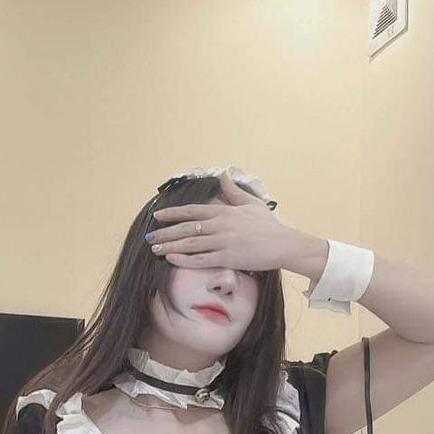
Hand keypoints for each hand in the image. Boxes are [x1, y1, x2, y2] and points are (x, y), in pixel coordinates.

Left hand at [147, 169, 289, 272]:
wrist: (284, 245)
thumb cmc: (268, 226)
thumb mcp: (251, 203)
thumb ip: (233, 191)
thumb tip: (224, 173)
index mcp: (224, 211)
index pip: (192, 211)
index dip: (173, 213)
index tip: (157, 216)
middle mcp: (220, 225)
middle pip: (187, 228)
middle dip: (165, 232)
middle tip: (149, 237)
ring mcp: (223, 242)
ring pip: (190, 243)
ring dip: (170, 246)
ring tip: (155, 249)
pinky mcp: (228, 258)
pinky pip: (201, 259)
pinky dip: (184, 259)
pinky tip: (171, 259)